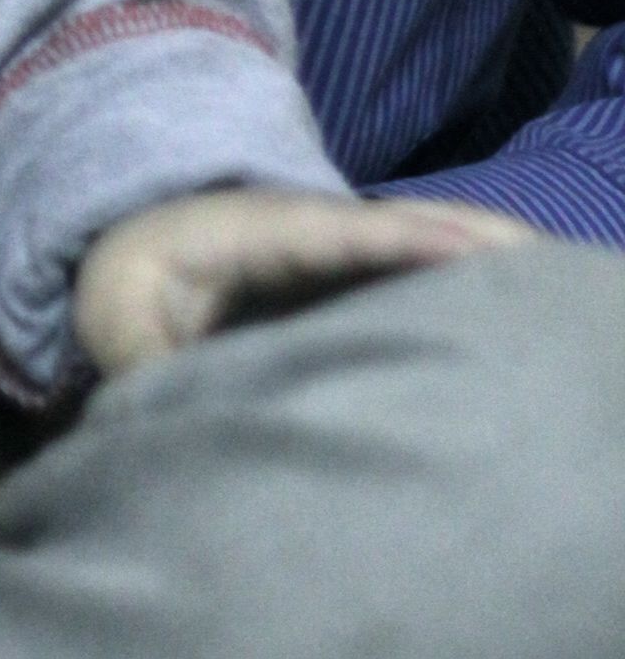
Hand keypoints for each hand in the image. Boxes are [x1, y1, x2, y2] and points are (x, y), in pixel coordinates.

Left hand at [74, 184, 535, 379]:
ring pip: (415, 252)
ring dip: (476, 261)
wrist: (126, 251)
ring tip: (541, 280)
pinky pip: (408, 278)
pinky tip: (501, 312)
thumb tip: (175, 427)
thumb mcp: (116, 317)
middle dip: (467, 240)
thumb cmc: (123, 278)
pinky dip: (457, 284)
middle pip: (401, 231)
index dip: (400, 240)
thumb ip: (145, 365)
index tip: (461, 248)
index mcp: (259, 231)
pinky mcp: (342, 286)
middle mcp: (311, 235)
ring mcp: (333, 258)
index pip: (339, 233)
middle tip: (536, 257)